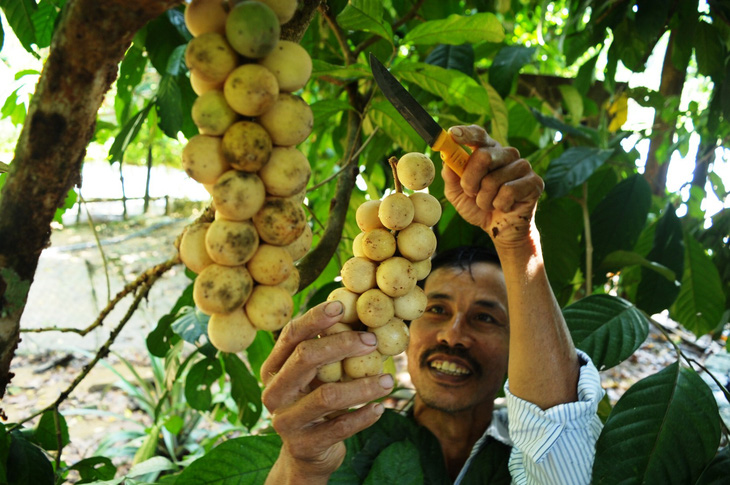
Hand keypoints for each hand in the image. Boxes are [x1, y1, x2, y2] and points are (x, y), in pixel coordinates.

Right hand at [261, 301, 393, 481]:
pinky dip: (363, 416)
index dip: (315, 318)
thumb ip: (328, 351)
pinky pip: (340, 427)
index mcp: (274, 368)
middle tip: (373, 341)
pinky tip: (380, 408)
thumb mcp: (315, 377)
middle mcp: (274, 392)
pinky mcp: (304, 445)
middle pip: (305, 358)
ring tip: (388, 380)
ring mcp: (286, 420)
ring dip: (363, 385)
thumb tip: (362, 315)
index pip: (290, 335)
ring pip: (327, 395)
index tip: (341, 307)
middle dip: (342, 345)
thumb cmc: (316, 402)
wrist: (307, 453)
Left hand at [443, 125, 543, 248]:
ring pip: (493, 179)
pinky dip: (499, 204)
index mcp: (487, 150)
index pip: (478, 135)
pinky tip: (504, 206)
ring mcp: (522, 166)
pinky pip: (508, 191)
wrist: (499, 229)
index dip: (466, 134)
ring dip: (484, 199)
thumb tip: (446, 159)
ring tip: (490, 203)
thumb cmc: (477, 207)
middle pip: (484, 156)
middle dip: (470, 180)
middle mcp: (506, 154)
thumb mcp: (456, 192)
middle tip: (471, 193)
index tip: (452, 135)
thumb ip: (451, 175)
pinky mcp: (534, 182)